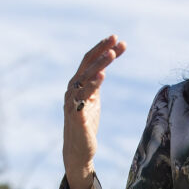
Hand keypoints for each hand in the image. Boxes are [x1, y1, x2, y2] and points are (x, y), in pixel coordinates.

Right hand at [63, 34, 126, 188]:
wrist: (78, 150)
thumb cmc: (86, 123)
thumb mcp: (93, 100)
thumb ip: (96, 84)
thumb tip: (104, 68)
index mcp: (77, 83)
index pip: (89, 61)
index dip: (101, 48)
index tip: (116, 38)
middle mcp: (72, 89)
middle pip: (87, 64)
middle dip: (102, 50)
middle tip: (116, 39)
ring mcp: (72, 101)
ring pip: (86, 77)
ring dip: (100, 64)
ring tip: (112, 53)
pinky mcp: (76, 114)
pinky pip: (84, 96)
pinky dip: (93, 84)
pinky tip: (103, 75)